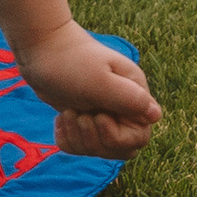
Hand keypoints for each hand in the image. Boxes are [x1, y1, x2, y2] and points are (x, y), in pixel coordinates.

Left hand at [16, 21, 158, 158]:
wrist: (40, 47)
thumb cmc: (70, 61)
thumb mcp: (99, 81)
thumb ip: (130, 99)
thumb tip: (156, 115)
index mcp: (134, 94)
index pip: (139, 137)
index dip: (117, 137)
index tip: (98, 117)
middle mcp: (123, 106)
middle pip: (120, 149)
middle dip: (95, 140)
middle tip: (77, 116)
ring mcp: (104, 113)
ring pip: (99, 149)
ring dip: (78, 138)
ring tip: (67, 113)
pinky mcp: (85, 119)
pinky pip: (81, 146)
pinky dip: (68, 139)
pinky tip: (61, 119)